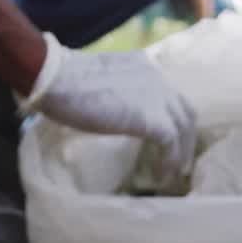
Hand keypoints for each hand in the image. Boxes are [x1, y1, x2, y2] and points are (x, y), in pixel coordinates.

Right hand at [20, 33, 197, 185]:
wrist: (57, 79)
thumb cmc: (64, 82)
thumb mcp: (100, 82)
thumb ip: (117, 92)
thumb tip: (115, 112)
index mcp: (144, 66)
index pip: (169, 93)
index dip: (171, 116)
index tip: (167, 137)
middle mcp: (158, 77)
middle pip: (184, 111)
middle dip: (185, 137)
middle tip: (179, 159)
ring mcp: (158, 96)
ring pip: (183, 128)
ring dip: (180, 153)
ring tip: (172, 173)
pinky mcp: (152, 118)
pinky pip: (170, 144)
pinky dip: (169, 162)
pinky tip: (161, 176)